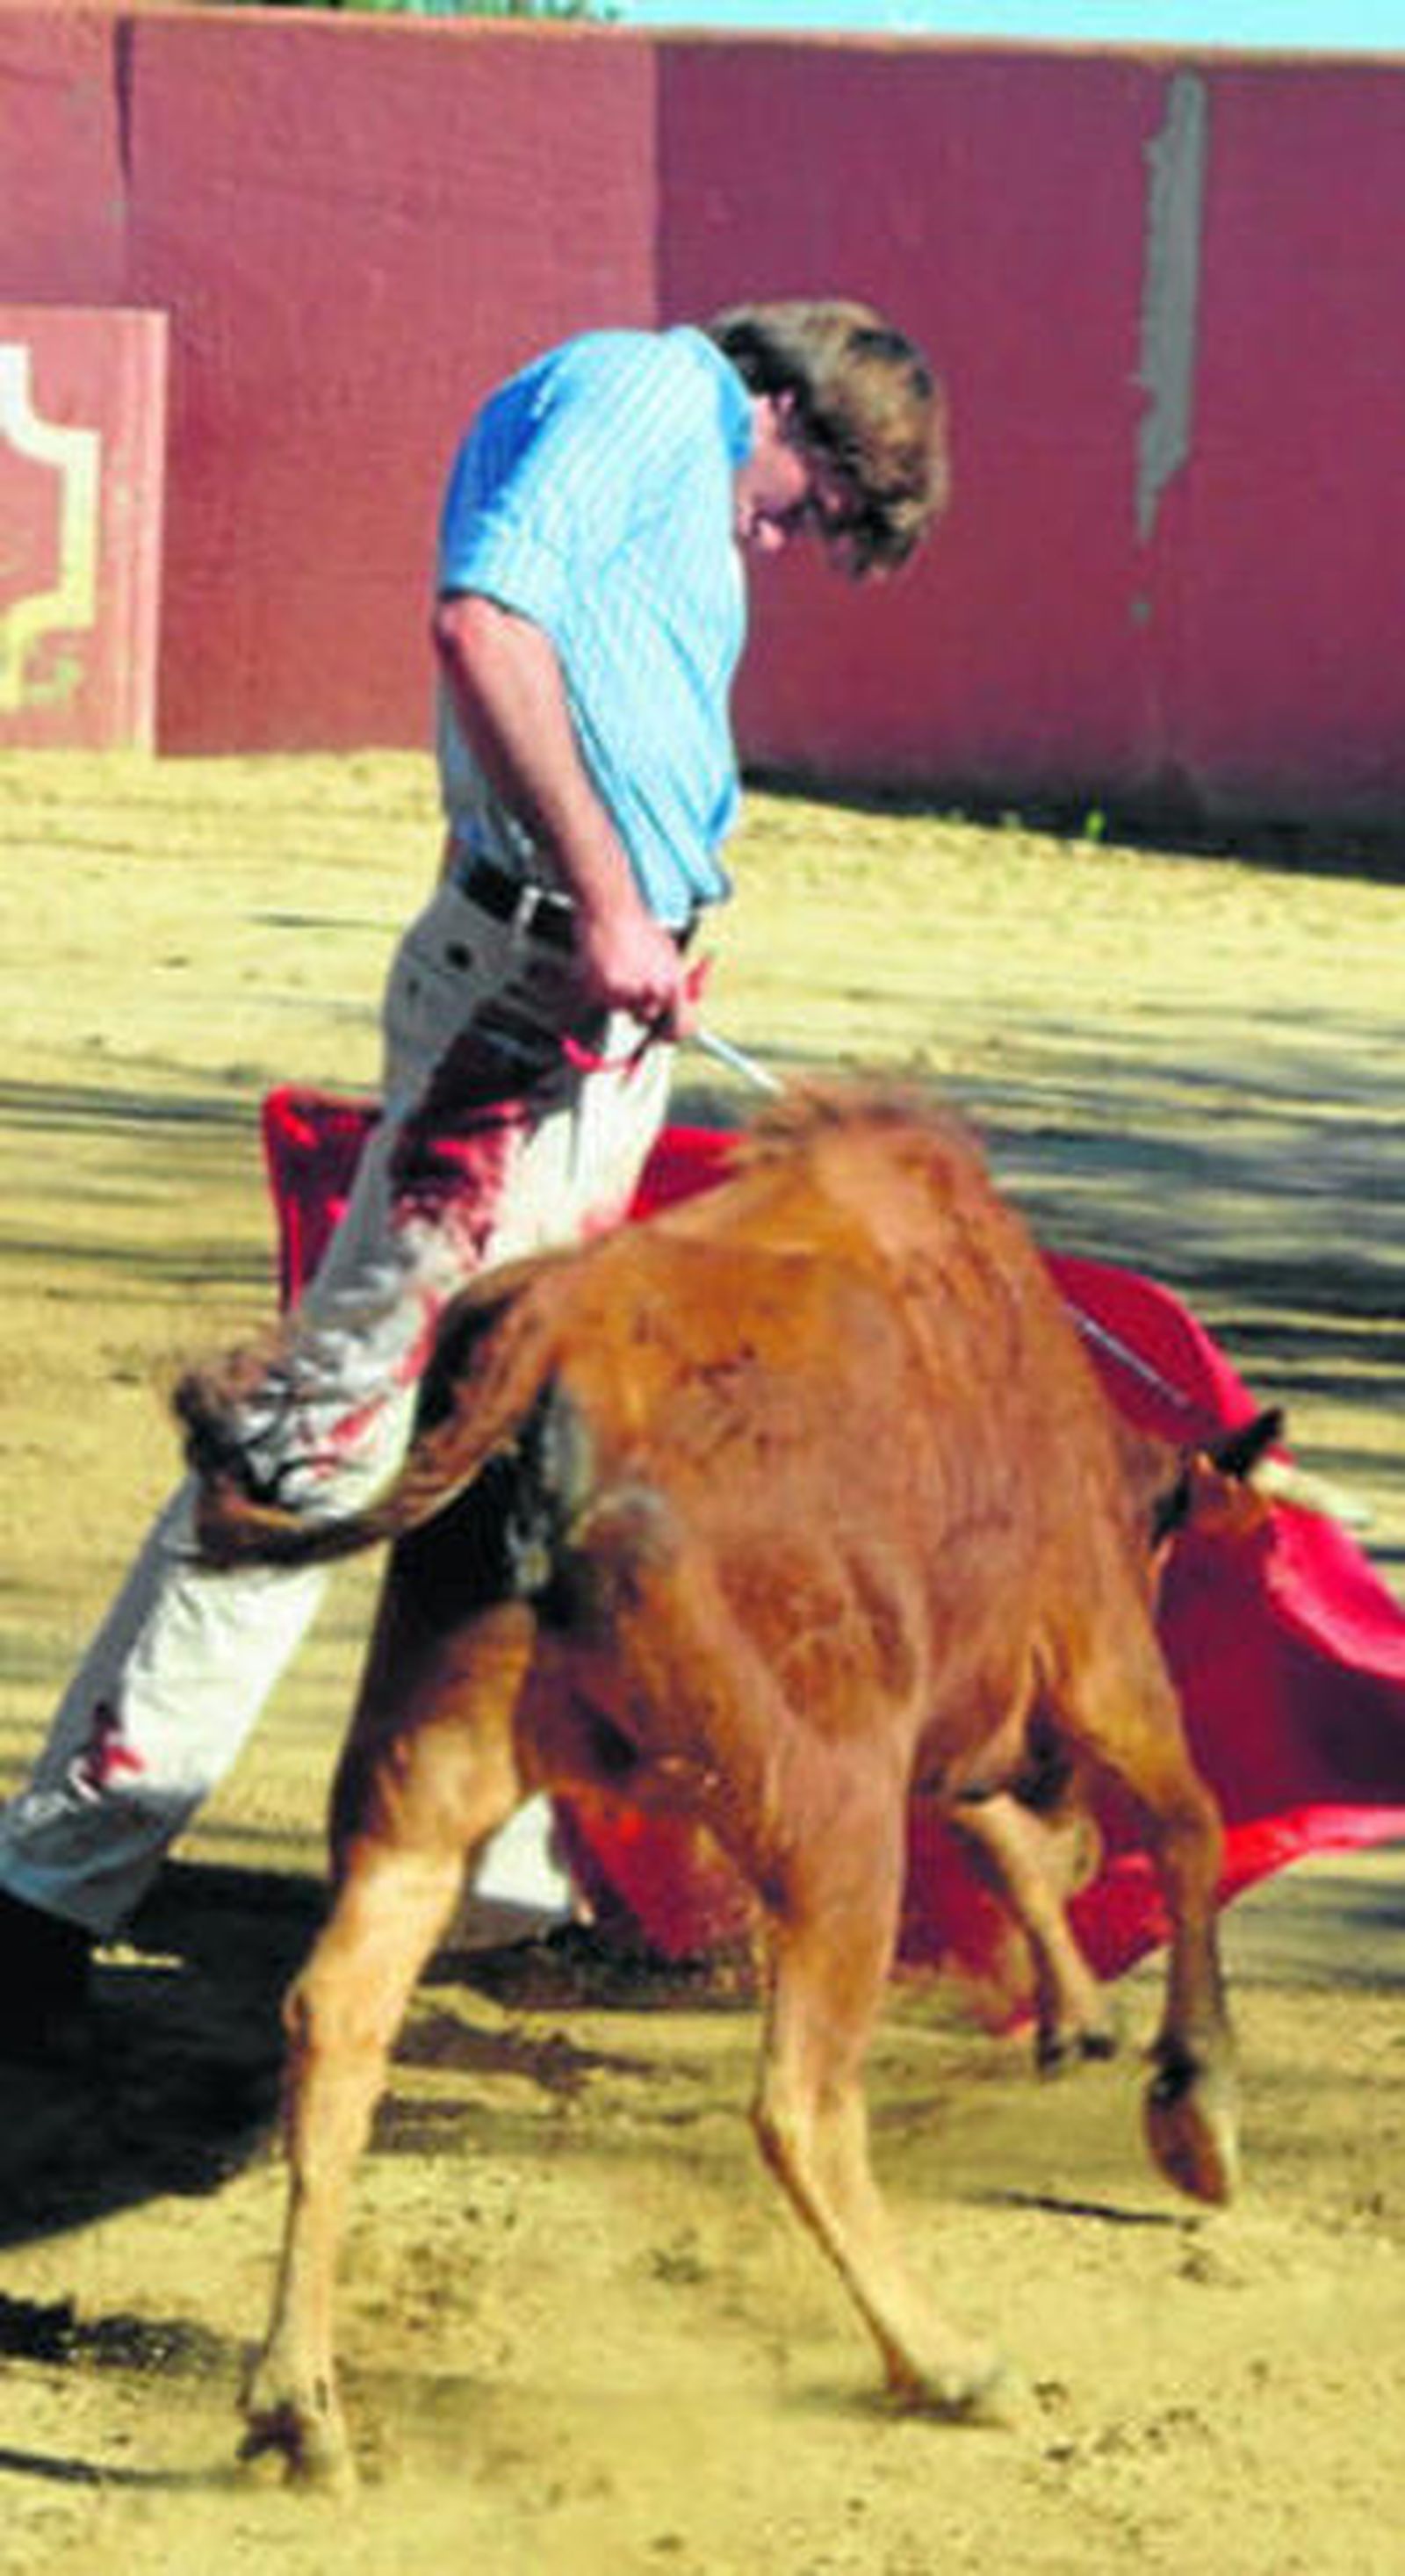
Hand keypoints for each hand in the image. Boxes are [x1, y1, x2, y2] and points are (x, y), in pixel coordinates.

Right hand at [573, 905, 707, 1040]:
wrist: (610, 909)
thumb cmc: (640, 929)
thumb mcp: (669, 955)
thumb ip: (676, 985)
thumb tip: (677, 1008)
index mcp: (672, 985)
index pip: (683, 1028)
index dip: (674, 1034)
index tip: (665, 1034)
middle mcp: (649, 993)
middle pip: (645, 1020)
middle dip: (640, 1009)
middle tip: (635, 985)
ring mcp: (622, 994)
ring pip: (622, 1009)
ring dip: (620, 995)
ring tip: (620, 964)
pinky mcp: (598, 992)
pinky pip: (601, 1002)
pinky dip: (601, 989)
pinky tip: (604, 964)